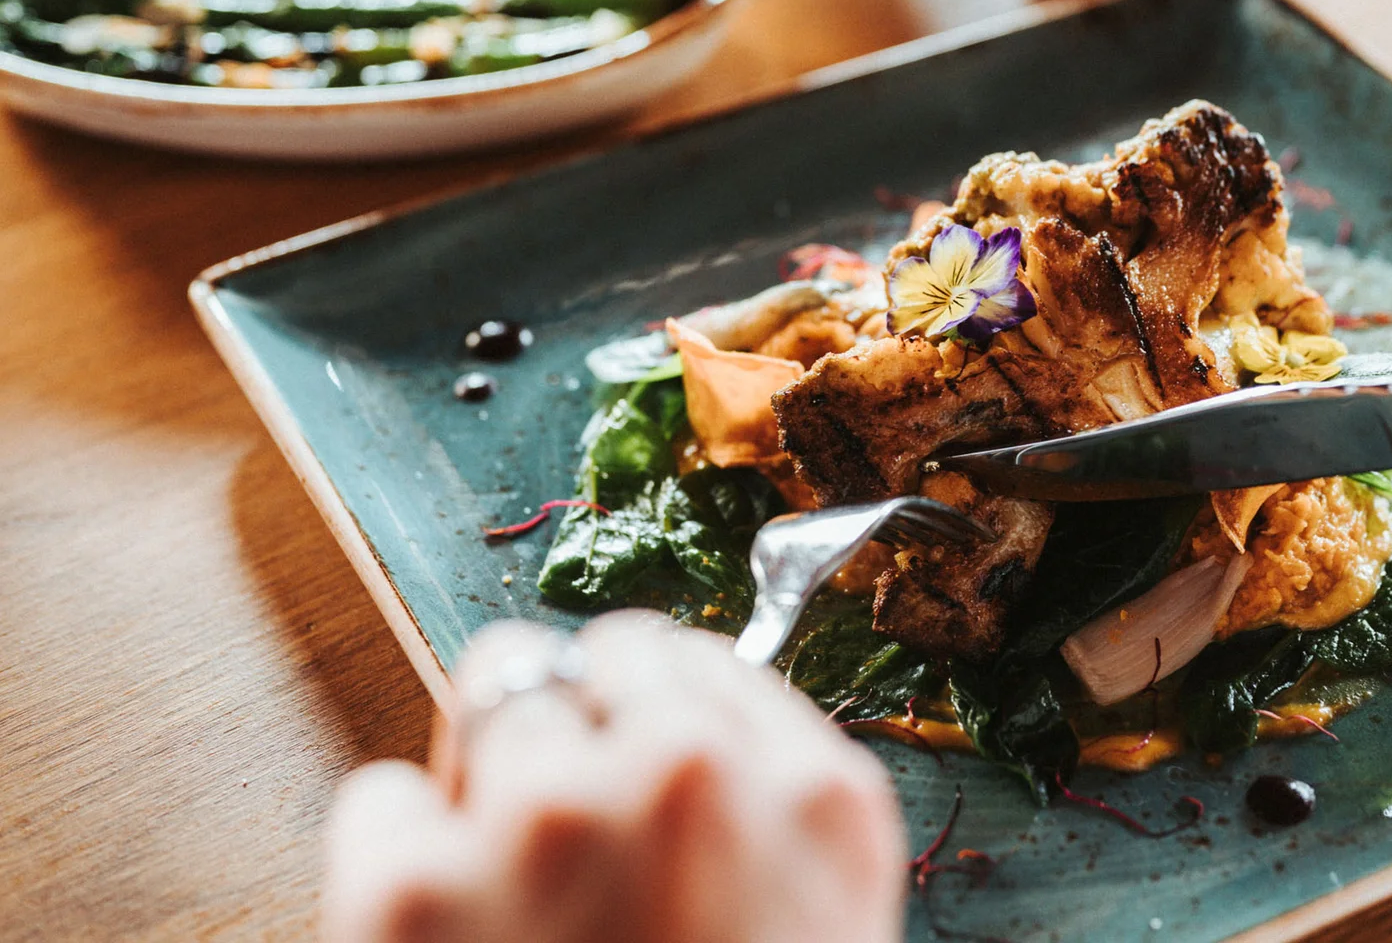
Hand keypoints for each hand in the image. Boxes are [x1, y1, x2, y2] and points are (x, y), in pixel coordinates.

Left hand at [323, 613, 905, 942]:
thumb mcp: (828, 924)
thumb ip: (777, 805)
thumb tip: (675, 708)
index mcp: (814, 800)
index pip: (700, 659)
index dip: (647, 700)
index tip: (623, 737)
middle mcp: (687, 777)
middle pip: (592, 658)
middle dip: (569, 716)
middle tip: (556, 811)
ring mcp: (549, 817)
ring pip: (490, 696)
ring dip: (488, 774)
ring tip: (502, 887)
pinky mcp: (411, 886)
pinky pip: (381, 797)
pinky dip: (395, 853)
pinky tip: (440, 933)